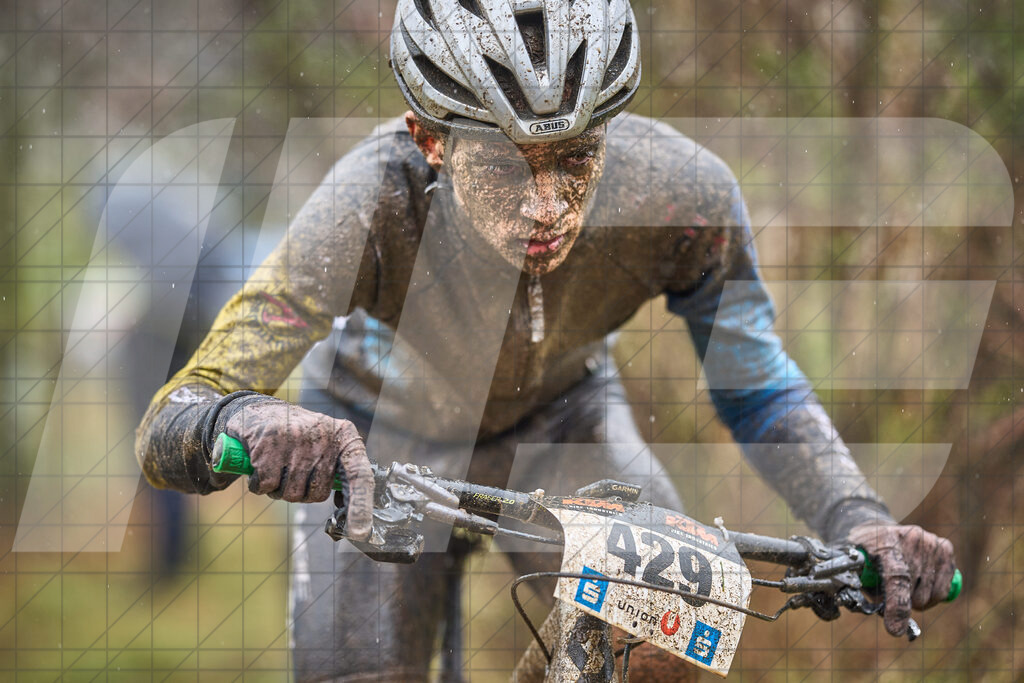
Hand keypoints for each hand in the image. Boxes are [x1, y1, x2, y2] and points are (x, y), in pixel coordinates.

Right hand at [211, 400, 373, 539]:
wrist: (258, 410)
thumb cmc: (297, 436)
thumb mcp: (326, 444)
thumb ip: (340, 471)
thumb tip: (349, 509)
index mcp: (345, 437)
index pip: (360, 475)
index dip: (361, 506)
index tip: (359, 532)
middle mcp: (324, 436)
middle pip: (317, 494)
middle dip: (302, 491)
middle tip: (293, 470)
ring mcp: (296, 438)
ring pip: (291, 494)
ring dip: (279, 488)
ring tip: (277, 464)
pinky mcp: (269, 442)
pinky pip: (266, 486)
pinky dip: (260, 483)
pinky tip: (261, 464)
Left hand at [847, 522, 956, 636]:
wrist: (875, 531)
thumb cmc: (863, 556)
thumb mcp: (855, 571)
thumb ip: (870, 595)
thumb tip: (894, 626)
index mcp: (884, 540)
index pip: (897, 577)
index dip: (897, 605)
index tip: (894, 629)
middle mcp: (910, 538)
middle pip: (915, 592)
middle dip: (903, 603)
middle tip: (891, 593)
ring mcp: (930, 542)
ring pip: (932, 595)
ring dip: (917, 600)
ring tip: (904, 586)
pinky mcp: (944, 548)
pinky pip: (944, 590)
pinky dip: (932, 594)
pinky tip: (919, 582)